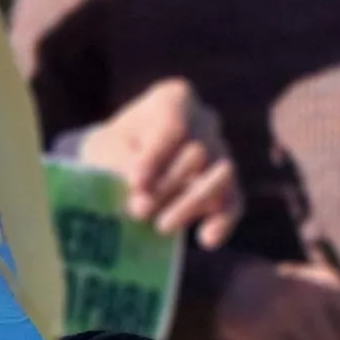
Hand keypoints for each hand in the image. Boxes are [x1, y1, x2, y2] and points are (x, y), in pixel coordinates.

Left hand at [77, 79, 242, 247]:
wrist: (125, 163)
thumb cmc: (114, 149)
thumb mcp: (105, 148)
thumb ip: (120, 166)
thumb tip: (142, 200)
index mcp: (173, 99)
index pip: (173, 126)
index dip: (157, 156)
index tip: (136, 183)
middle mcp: (204, 121)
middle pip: (199, 152)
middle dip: (168, 185)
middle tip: (139, 212)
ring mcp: (221, 152)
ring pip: (221, 174)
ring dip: (191, 203)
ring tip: (161, 228)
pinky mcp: (228, 185)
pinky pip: (234, 200)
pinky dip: (224, 221)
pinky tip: (207, 239)